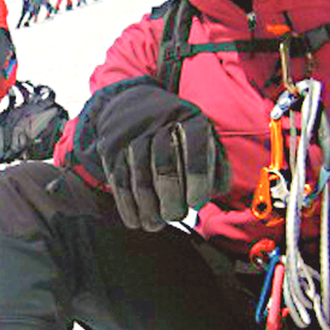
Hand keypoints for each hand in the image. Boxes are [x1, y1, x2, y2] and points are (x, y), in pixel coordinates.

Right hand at [68, 77, 227, 230]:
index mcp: (188, 118)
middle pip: (163, 162)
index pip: (194, 146)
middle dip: (170, 196)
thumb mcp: (200, 135)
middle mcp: (158, 122)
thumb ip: (215, 163)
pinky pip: (118, 180)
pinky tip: (136, 221)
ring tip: (155, 225)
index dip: (197, 177)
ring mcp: (131, 134)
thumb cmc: (176, 131)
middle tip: (176, 216)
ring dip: (147, 206)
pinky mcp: (111, 148)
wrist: (131, 104)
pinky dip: (127, 205)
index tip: (197, 203)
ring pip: (138, 175)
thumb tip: (217, 191)